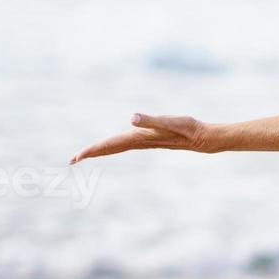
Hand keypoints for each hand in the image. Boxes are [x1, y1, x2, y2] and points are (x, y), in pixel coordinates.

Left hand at [70, 113, 210, 163]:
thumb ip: (151, 120)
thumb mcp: (171, 121)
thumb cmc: (190, 129)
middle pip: (111, 148)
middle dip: (92, 153)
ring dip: (102, 150)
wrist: (205, 139)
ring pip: (118, 147)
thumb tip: (131, 118)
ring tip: (87, 153)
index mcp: (139, 136)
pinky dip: (115, 146)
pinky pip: (126, 144)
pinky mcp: (151, 139)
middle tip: (72, 160)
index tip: (75, 158)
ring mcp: (145, 141)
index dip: (92, 150)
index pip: (110, 145)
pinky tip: (116, 145)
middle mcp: (140, 141)